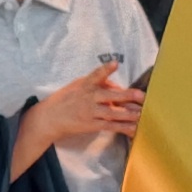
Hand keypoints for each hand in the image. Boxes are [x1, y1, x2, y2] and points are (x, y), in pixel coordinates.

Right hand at [21, 62, 142, 155]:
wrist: (50, 118)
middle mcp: (88, 97)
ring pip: (112, 112)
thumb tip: (117, 86)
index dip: (106, 69)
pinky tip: (134, 128)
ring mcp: (90, 111)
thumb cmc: (67, 99)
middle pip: (109, 95)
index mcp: (85, 84)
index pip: (96, 75)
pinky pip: (110, 126)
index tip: (115, 63)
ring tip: (142, 114)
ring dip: (129, 114)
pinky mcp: (91, 124)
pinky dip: (123, 127)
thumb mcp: (78, 86)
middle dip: (127, 95)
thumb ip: (98, 84)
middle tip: (141, 96)